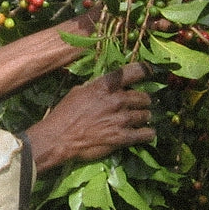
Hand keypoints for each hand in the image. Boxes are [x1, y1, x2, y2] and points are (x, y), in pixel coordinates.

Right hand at [23, 62, 154, 172]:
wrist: (58, 138)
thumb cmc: (64, 114)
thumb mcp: (77, 92)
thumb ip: (95, 87)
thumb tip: (105, 85)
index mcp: (104, 86)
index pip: (132, 72)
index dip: (145, 70)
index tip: (150, 72)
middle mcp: (116, 100)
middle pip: (143, 96)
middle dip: (143, 101)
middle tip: (139, 105)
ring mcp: (120, 119)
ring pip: (146, 115)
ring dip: (144, 117)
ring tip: (140, 120)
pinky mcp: (122, 137)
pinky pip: (145, 134)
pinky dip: (147, 134)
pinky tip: (146, 133)